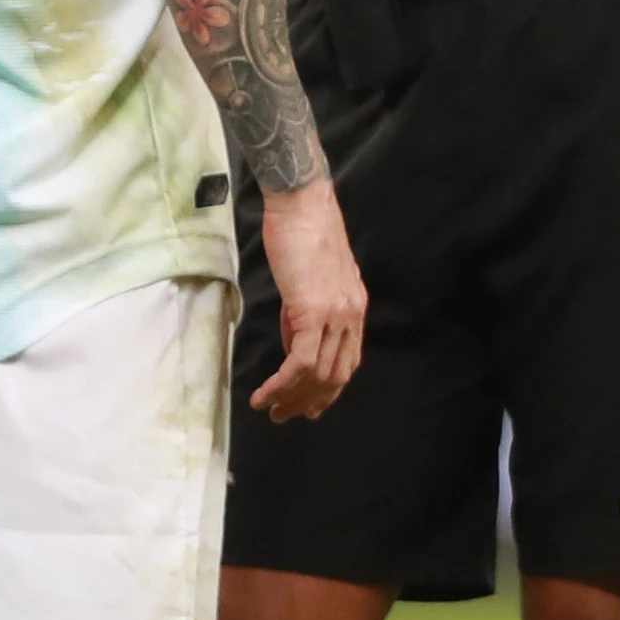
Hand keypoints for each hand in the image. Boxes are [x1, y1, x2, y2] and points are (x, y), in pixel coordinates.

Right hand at [252, 176, 367, 423]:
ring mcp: (335, 315)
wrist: (300, 203)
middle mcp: (351, 316)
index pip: (347, 362)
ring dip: (291, 398)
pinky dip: (282, 384)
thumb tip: (294, 337)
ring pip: (317, 374)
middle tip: (284, 417)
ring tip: (269, 410)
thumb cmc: (301, 232)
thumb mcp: (311, 278)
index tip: (307, 406)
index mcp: (354, 308)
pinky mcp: (312, 312)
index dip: (328, 390)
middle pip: (335, 376)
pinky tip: (264, 393)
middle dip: (309, 402)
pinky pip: (300, 362)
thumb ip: (309, 309)